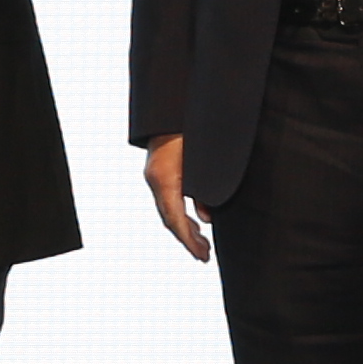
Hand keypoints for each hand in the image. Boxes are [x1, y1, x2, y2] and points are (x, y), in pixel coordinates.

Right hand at [146, 133, 208, 261]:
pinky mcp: (160, 172)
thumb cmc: (192, 129)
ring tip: (203, 245)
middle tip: (205, 256)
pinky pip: (170, 199)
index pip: (174, 218)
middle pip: (170, 219)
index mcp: (165, 179)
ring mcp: (156, 176)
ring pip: (169, 210)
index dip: (188, 239)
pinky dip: (183, 214)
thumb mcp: (203, 160)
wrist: (171, 108)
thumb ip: (205, 189)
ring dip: (186, 229)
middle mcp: (157, 180)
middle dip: (188, 240)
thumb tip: (206, 218)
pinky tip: (197, 222)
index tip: (201, 254)